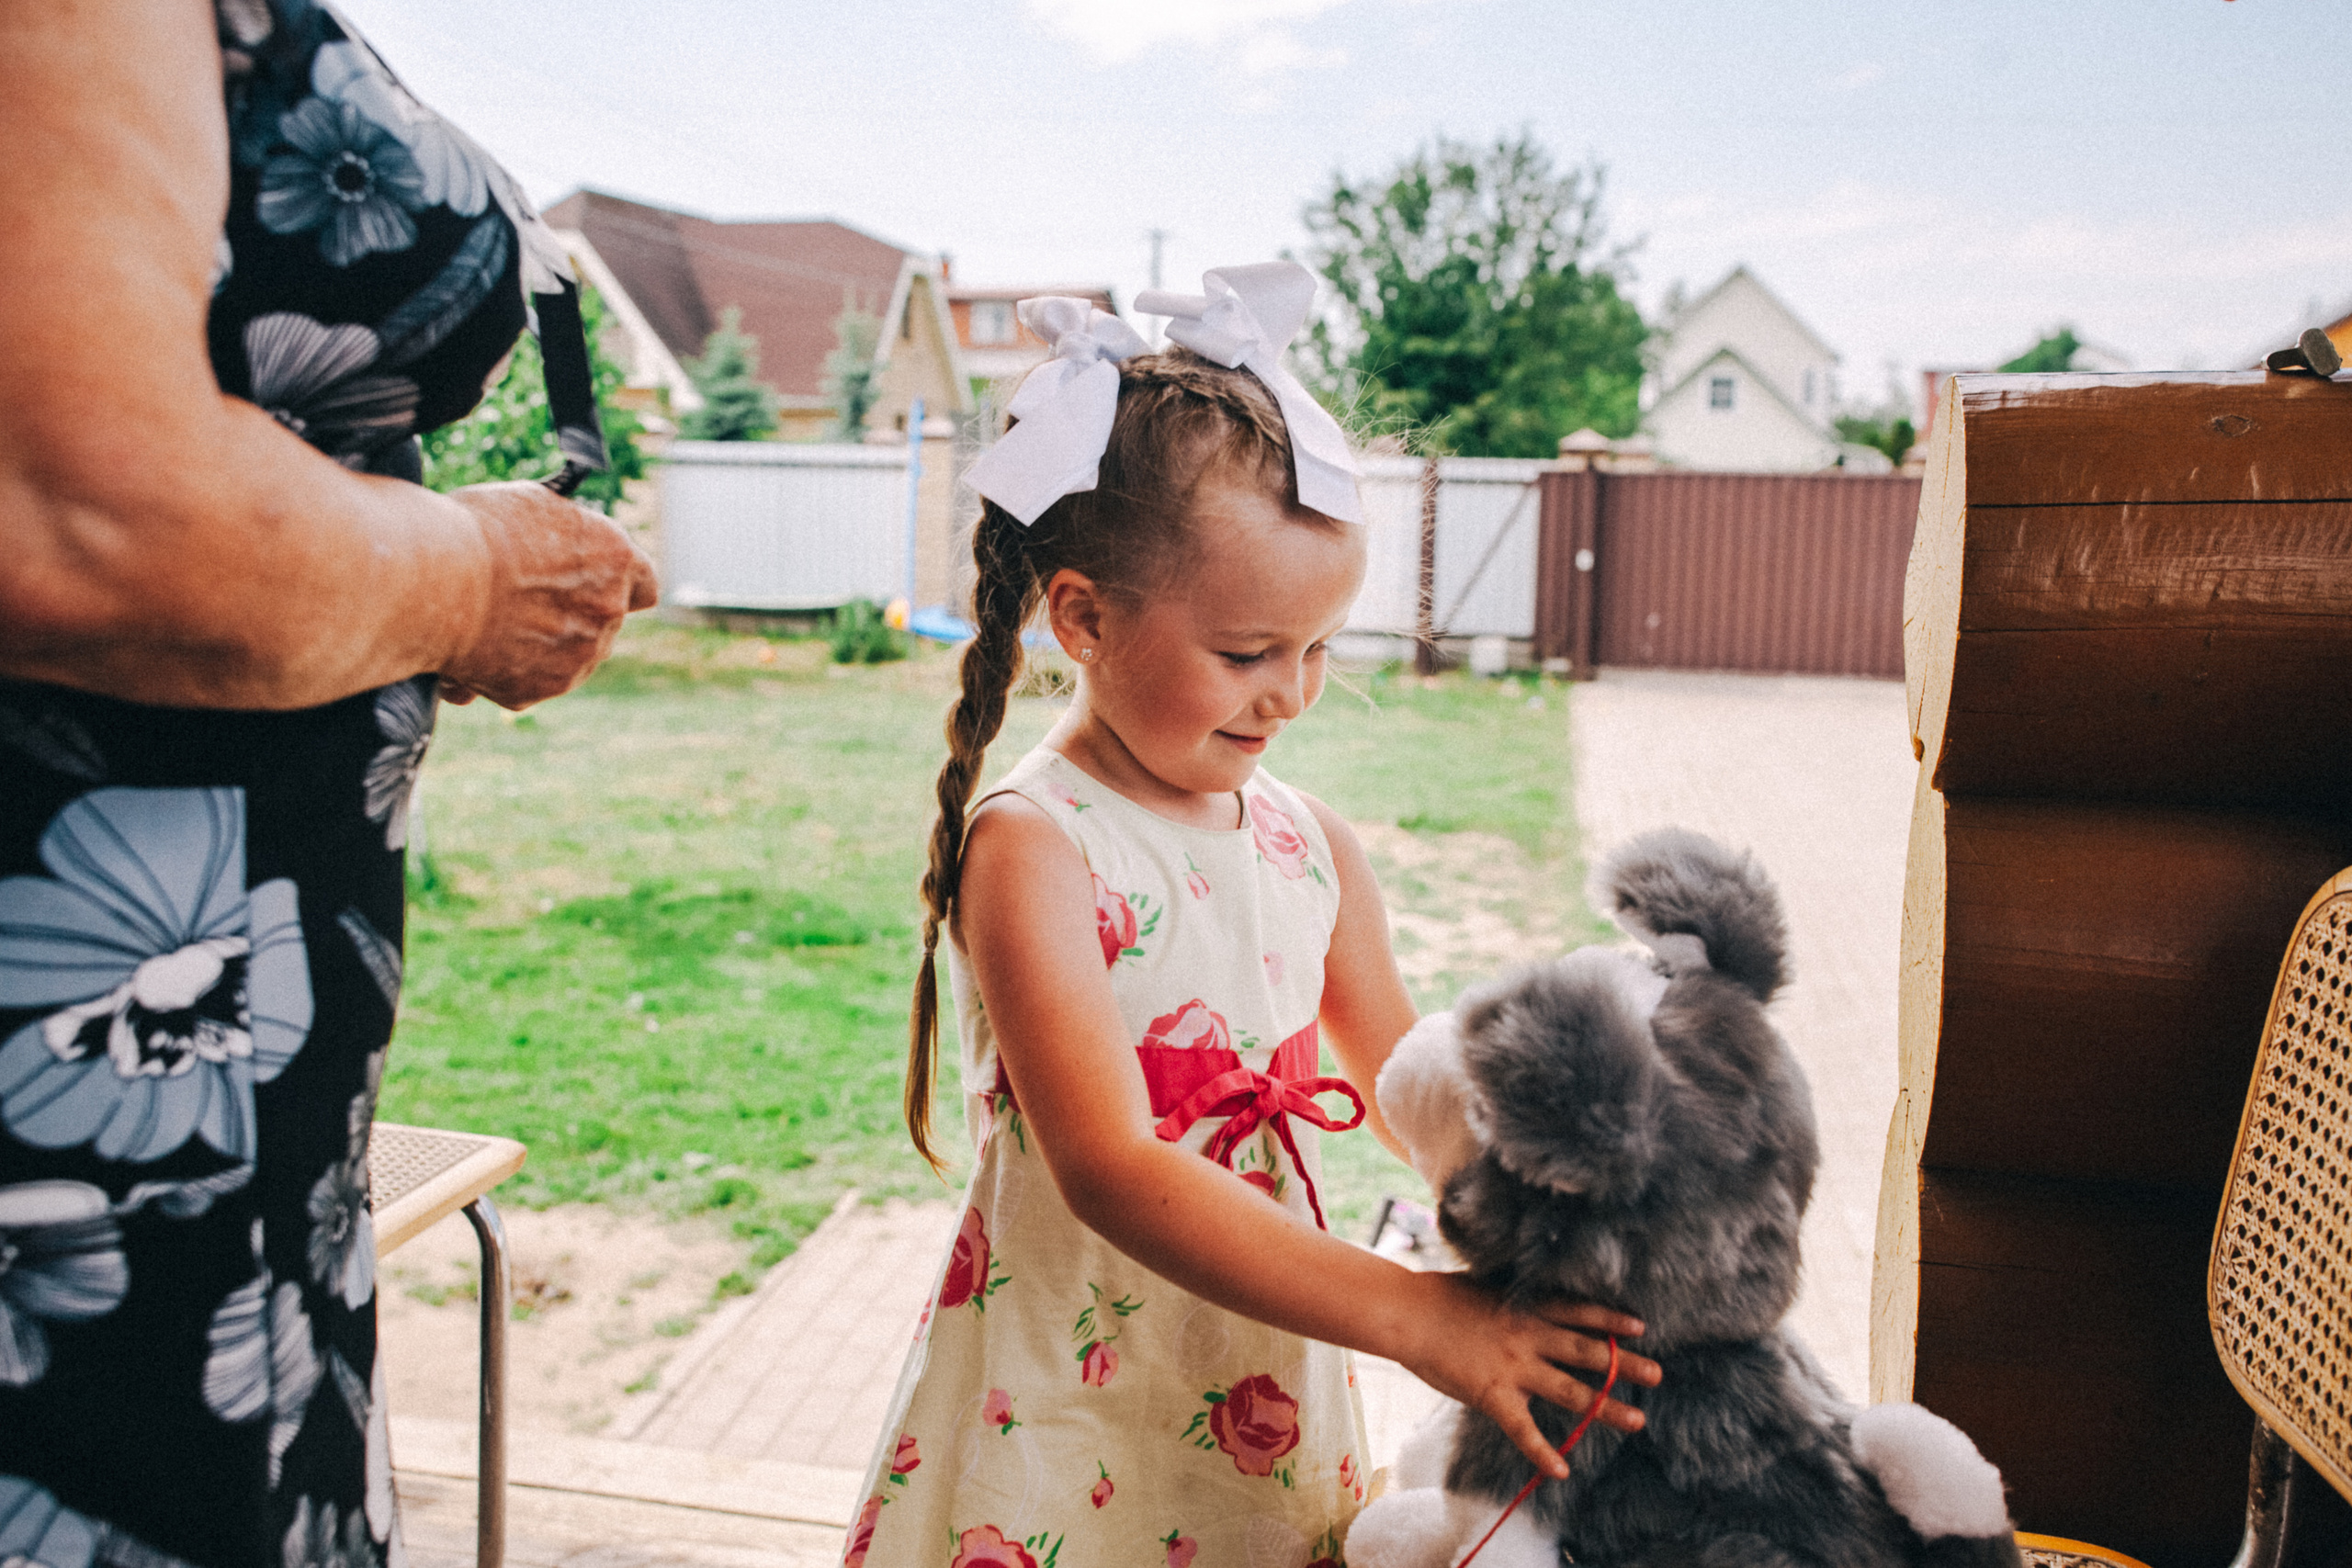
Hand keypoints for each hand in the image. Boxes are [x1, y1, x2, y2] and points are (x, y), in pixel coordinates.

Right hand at [437, 482, 656, 708]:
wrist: (434, 579)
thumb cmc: (476, 530)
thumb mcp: (533, 505)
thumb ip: (564, 531)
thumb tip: (559, 537)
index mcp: (616, 559)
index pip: (643, 583)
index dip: (616, 584)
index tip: (594, 584)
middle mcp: (608, 612)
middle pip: (600, 622)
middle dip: (567, 615)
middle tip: (521, 602)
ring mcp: (577, 656)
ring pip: (564, 657)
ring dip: (534, 647)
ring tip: (482, 623)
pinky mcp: (539, 689)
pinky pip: (523, 683)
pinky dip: (497, 674)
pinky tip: (464, 652)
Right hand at [1397, 1272, 1659, 1478]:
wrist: (1409, 1312)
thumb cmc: (1438, 1296)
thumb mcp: (1485, 1288)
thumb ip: (1510, 1301)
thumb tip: (1520, 1301)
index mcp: (1527, 1309)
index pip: (1578, 1313)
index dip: (1610, 1320)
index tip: (1640, 1327)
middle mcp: (1529, 1336)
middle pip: (1588, 1352)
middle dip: (1625, 1364)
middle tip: (1658, 1373)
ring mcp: (1514, 1366)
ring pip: (1571, 1390)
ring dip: (1606, 1406)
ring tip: (1637, 1420)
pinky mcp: (1493, 1394)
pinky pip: (1524, 1429)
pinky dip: (1543, 1452)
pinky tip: (1562, 1471)